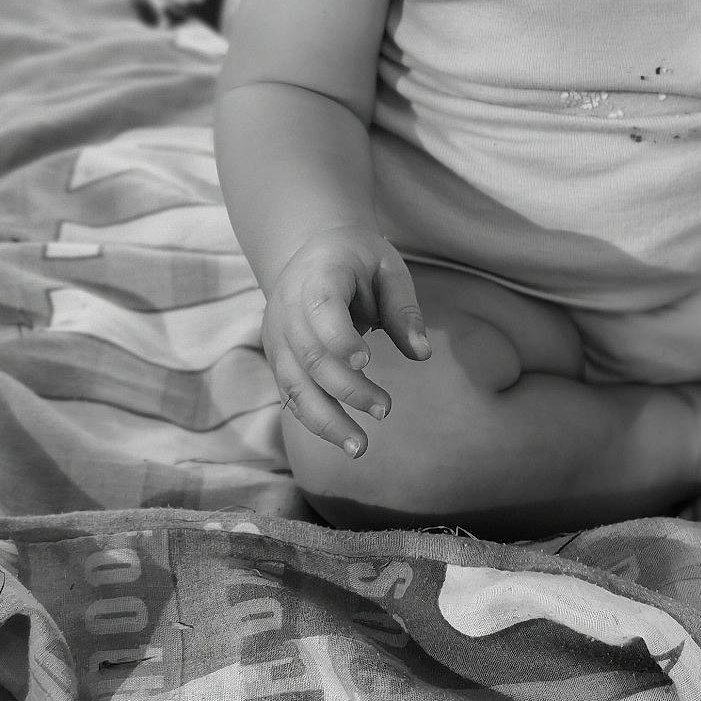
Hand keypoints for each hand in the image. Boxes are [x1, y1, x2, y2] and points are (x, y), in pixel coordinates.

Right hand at [264, 225, 429, 455]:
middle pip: (309, 355)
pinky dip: (314, 420)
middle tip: (386, 411)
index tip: (367, 361)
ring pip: (293, 385)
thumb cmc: (357, 259)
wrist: (310, 253)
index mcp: (317, 276)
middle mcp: (287, 308)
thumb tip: (423, 354)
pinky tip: (342, 439)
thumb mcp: (388, 267)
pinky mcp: (278, 359)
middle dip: (346, 389)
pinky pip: (291, 395)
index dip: (338, 337)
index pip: (320, 309)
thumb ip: (403, 308)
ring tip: (359, 448)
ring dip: (325, 420)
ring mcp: (277, 336)